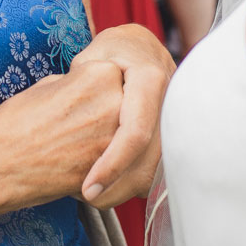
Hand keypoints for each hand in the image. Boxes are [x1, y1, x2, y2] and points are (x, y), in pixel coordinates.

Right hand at [0, 62, 125, 215]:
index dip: (97, 93)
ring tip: (76, 144)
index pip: (116, 78)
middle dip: (108, 117)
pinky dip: (106, 166)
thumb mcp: (50, 85)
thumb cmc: (15, 124)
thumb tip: (97, 89)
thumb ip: (82, 83)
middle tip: (78, 126)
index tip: (79, 103)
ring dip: (110, 142)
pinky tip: (78, 162)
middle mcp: (115, 102)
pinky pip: (120, 164)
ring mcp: (116, 137)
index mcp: (99, 72)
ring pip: (126, 138)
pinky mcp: (112, 170)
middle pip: (128, 106)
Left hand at [69, 24, 174, 206]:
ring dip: (124, 190)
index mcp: (150, 79)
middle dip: (116, 188)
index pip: (134, 132)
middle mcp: (170, 103)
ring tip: (94, 194)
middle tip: (86, 198)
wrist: (142, 48)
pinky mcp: (174, 136)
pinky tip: (111, 185)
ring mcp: (176, 121)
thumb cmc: (112, 51)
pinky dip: (134, 183)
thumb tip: (69, 108)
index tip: (87, 188)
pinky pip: (157, 169)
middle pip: (148, 161)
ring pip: (156, 171)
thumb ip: (83, 80)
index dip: (112, 165)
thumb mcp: (94, 56)